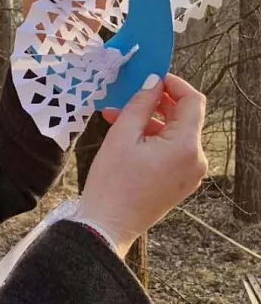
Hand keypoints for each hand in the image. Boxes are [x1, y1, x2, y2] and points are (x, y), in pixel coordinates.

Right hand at [77, 73, 208, 257]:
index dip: (173, 84)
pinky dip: (153, 142)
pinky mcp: (179, 184)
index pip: (192, 101)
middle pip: (184, 119)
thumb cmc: (111, 185)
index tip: (152, 77)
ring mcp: (189, 175)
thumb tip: (153, 82)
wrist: (106, 226)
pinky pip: (171, 154)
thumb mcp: (122, 137)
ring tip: (117, 120)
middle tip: (127, 98)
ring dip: (150, 124)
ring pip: (175, 136)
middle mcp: (196, 160)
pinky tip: (127, 140)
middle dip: (155, 105)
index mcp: (186, 146)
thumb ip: (140, 105)